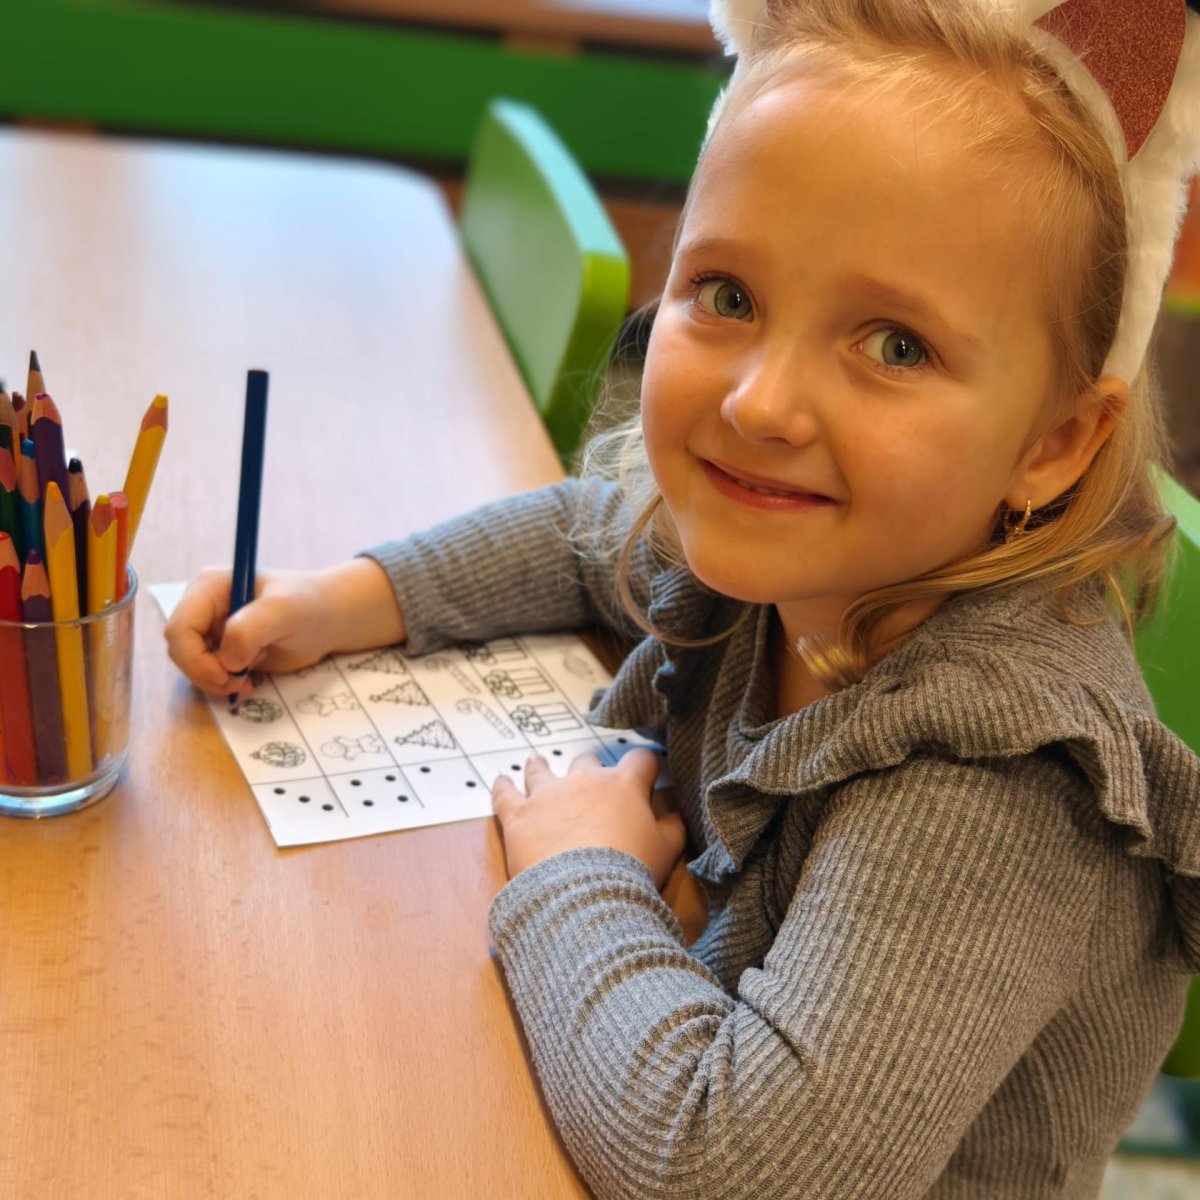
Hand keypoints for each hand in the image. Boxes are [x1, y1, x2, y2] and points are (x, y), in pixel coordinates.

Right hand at [163, 567, 339, 699]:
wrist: (327, 620)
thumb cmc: (307, 606)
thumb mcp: (283, 611)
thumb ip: (250, 629)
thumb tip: (226, 660)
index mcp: (208, 588)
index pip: (179, 628)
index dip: (194, 658)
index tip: (225, 676)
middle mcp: (202, 608)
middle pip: (180, 650)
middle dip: (206, 673)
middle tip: (239, 683)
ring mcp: (210, 630)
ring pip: (192, 666)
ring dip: (217, 681)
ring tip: (249, 679)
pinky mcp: (221, 651)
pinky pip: (207, 675)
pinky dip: (224, 684)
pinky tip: (249, 681)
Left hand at [492, 749, 685, 887]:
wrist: (584, 894)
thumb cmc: (631, 871)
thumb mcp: (666, 851)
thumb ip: (672, 828)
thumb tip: (676, 817)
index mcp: (623, 785)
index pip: (640, 760)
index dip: (645, 765)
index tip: (646, 773)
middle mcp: (584, 781)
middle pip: (588, 762)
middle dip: (591, 770)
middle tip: (590, 782)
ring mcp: (548, 794)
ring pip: (541, 770)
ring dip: (541, 766)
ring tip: (537, 762)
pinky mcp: (518, 815)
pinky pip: (505, 793)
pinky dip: (502, 786)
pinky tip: (500, 780)